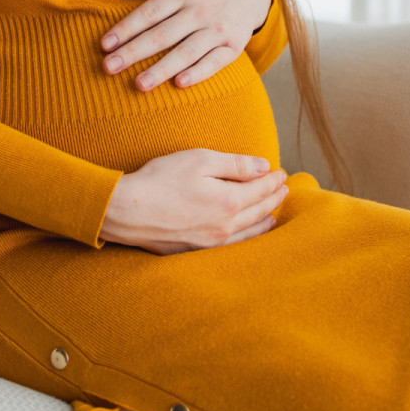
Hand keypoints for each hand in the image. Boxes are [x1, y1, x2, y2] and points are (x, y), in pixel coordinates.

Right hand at [100, 148, 288, 253]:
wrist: (126, 212)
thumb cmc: (160, 180)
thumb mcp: (199, 160)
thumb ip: (235, 164)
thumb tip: (263, 167)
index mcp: (229, 201)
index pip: (260, 189)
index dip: (273, 179)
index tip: (280, 172)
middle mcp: (225, 226)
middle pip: (259, 212)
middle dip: (273, 198)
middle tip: (283, 189)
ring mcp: (210, 242)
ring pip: (248, 232)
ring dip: (265, 220)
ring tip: (274, 214)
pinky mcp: (195, 250)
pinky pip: (232, 246)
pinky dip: (247, 238)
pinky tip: (246, 234)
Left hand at [101, 0, 271, 90]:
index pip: (150, 12)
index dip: (126, 28)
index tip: (104, 44)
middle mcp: (201, 10)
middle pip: (163, 35)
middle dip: (134, 52)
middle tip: (108, 68)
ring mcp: (219, 29)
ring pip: (186, 52)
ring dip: (162, 69)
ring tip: (138, 84)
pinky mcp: (235, 45)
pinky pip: (215, 62)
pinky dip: (198, 73)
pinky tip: (179, 83)